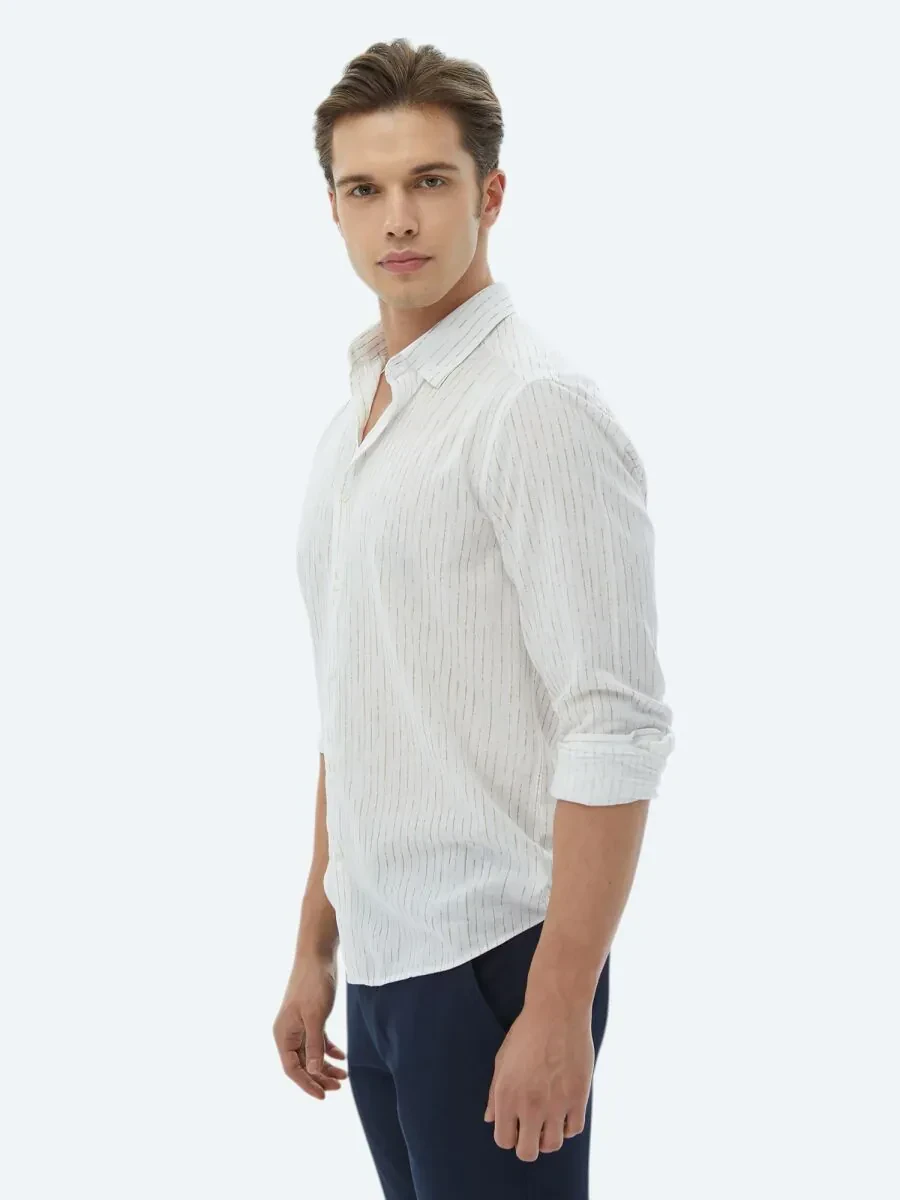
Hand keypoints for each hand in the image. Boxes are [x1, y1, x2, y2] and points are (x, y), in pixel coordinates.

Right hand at [273, 952, 347, 1099]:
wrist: (317, 955)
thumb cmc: (313, 984)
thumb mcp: (315, 1017)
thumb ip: (314, 1045)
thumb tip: (313, 1072)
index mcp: (283, 1034)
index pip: (293, 1069)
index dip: (307, 1084)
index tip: (323, 1096)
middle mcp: (288, 1032)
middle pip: (303, 1064)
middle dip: (319, 1077)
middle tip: (339, 1086)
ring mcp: (299, 1025)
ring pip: (311, 1054)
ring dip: (326, 1066)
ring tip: (344, 1076)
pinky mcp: (310, 1017)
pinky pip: (318, 1041)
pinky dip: (329, 1050)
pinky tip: (342, 1057)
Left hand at [483, 998, 593, 1160]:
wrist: (557, 1011)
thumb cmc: (527, 1032)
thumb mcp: (502, 1059)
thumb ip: (494, 1094)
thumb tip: (490, 1119)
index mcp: (506, 1095)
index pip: (504, 1140)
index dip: (509, 1135)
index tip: (515, 1125)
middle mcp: (529, 1104)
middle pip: (527, 1152)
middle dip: (528, 1143)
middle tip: (532, 1127)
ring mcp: (555, 1104)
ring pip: (552, 1145)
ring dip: (549, 1136)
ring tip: (549, 1117)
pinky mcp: (578, 1098)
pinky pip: (573, 1130)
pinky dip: (568, 1125)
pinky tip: (564, 1109)